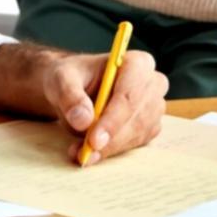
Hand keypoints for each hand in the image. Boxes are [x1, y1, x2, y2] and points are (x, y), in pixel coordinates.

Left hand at [43, 49, 167, 165]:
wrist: (74, 88)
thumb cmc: (72, 77)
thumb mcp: (62, 79)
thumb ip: (70, 96)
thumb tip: (84, 120)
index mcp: (137, 63)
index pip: (130, 94)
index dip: (113, 119)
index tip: (94, 139)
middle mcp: (152, 83)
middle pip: (138, 117)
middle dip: (111, 139)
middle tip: (85, 152)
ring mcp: (153, 107)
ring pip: (137, 134)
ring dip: (110, 148)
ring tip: (81, 152)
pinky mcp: (149, 127)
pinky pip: (136, 144)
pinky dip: (113, 152)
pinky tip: (91, 153)